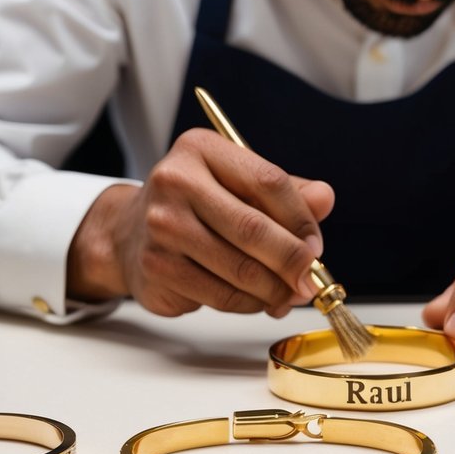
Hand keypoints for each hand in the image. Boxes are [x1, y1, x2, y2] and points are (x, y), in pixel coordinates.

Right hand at [67, 129, 333, 316]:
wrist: (129, 232)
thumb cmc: (197, 205)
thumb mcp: (240, 185)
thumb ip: (287, 192)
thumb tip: (325, 199)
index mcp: (201, 149)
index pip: (269, 181)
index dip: (301, 219)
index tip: (316, 246)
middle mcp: (175, 182)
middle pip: (254, 230)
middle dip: (293, 262)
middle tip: (311, 280)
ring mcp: (162, 227)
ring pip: (240, 270)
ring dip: (275, 290)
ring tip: (288, 294)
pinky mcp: (157, 268)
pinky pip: (221, 296)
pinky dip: (249, 304)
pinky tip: (257, 300)